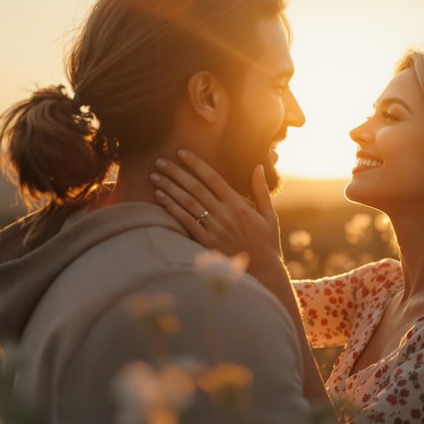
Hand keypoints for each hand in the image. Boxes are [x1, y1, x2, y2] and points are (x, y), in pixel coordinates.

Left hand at [152, 149, 282, 270]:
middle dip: (176, 172)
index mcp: (238, 205)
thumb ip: (261, 190)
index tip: (182, 152)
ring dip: (169, 187)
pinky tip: (160, 196)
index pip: (213, 178)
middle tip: (160, 160)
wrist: (263, 271)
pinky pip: (184, 221)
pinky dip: (171, 207)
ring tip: (155, 176)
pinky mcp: (205, 242)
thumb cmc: (266, 242)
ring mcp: (213, 228)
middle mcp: (224, 214)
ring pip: (187, 202)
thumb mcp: (269, 215)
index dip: (196, 164)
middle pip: (195, 188)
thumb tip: (258, 167)